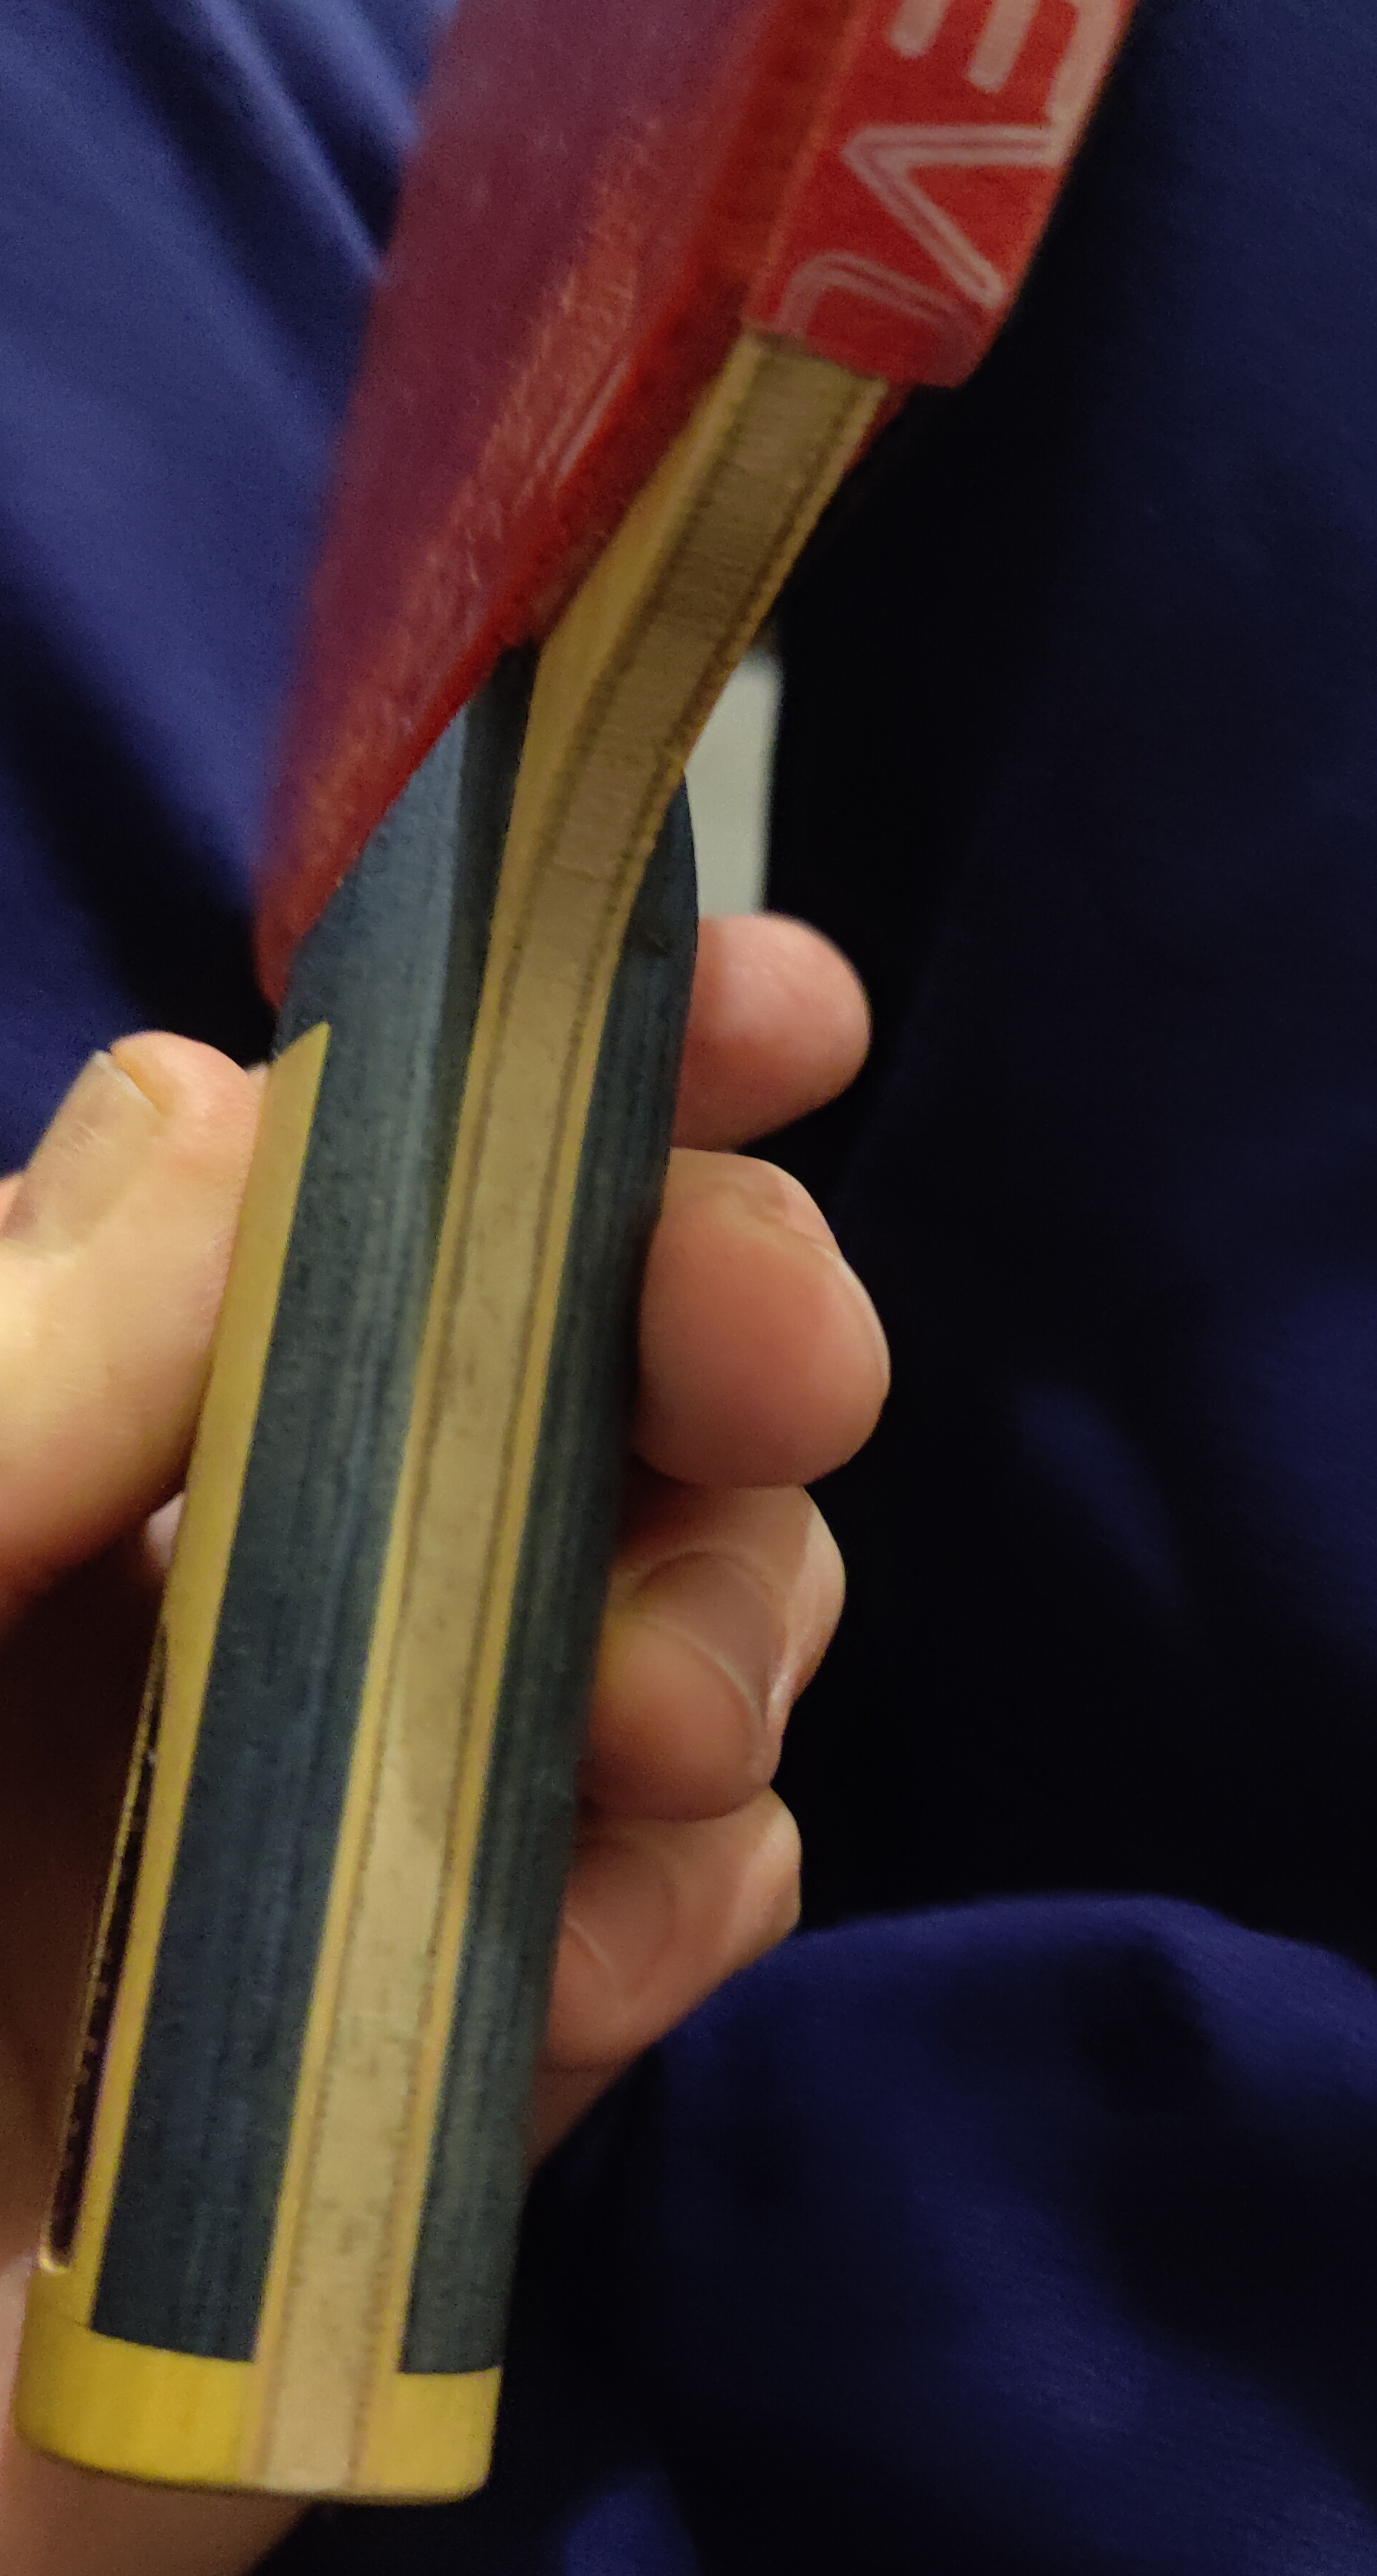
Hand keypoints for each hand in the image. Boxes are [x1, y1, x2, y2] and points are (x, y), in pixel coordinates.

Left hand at [0, 914, 885, 2573]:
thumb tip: (219, 1095)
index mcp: (94, 1438)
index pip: (367, 1177)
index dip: (575, 1067)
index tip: (771, 1020)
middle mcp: (252, 1583)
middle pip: (590, 1366)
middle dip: (721, 1327)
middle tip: (776, 1373)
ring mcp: (381, 1804)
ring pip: (685, 1601)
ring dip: (726, 1618)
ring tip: (642, 1739)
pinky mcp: (468, 2035)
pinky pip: (681, 1894)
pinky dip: (689, 1890)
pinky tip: (589, 1957)